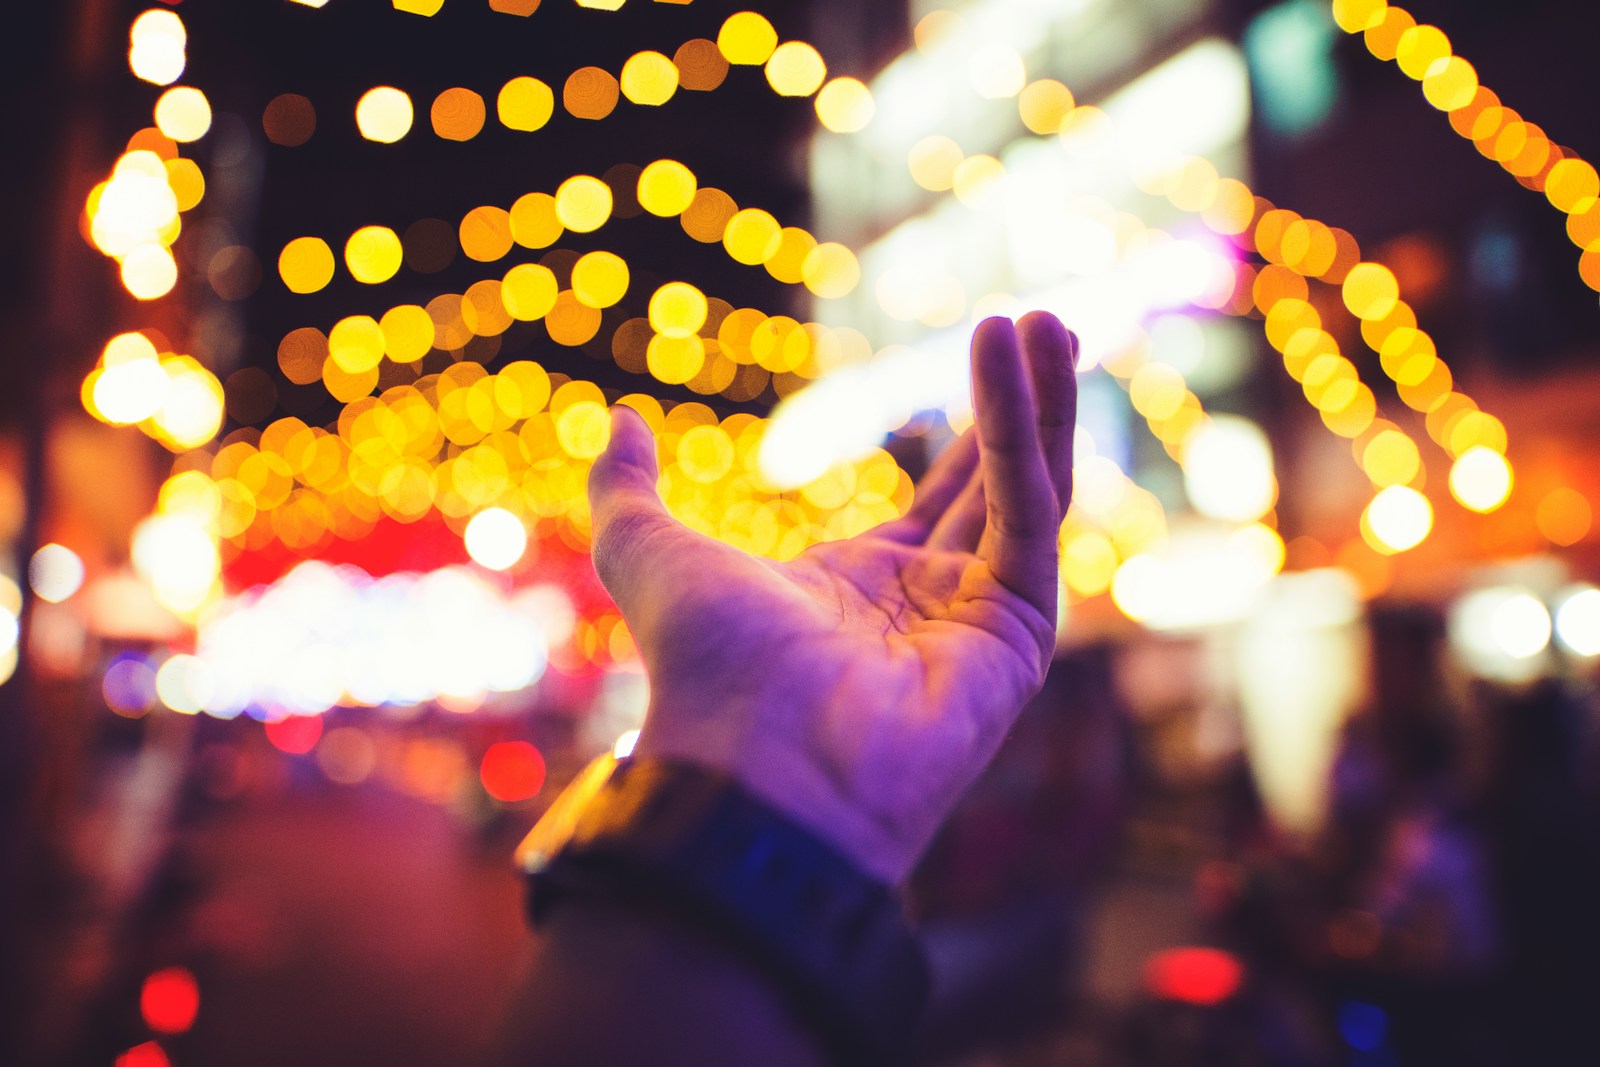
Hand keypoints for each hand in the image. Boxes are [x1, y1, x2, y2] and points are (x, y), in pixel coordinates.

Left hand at [586, 313, 1078, 883]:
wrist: (748, 761)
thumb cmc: (701, 668)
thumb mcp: (648, 551)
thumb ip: (630, 486)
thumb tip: (618, 419)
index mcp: (862, 589)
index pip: (941, 499)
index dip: (970, 431)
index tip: (995, 360)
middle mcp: (930, 604)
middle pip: (996, 485)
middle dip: (1022, 403)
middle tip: (1041, 319)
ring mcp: (981, 622)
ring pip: (1028, 491)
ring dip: (1042, 404)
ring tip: (1048, 316)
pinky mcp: (1018, 633)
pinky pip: (1030, 514)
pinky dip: (1026, 434)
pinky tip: (1015, 356)